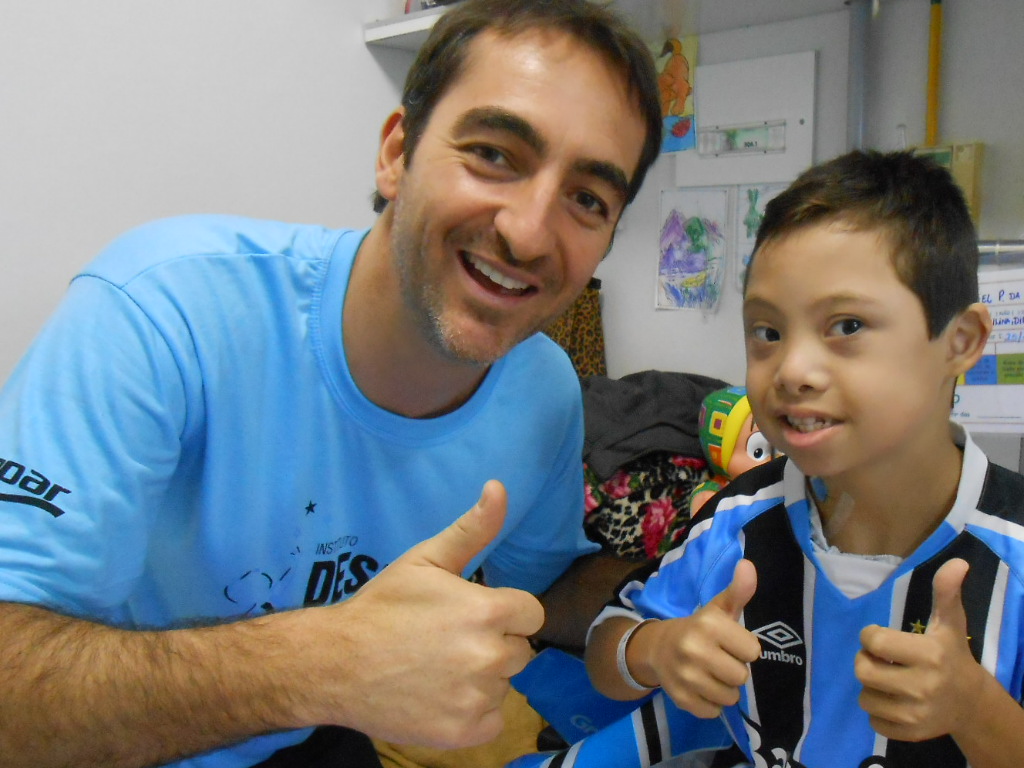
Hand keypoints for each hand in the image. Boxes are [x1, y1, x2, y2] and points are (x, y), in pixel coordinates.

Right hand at [298, 480, 543, 747]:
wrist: (335, 664)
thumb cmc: (383, 607)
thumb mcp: (426, 559)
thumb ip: (473, 528)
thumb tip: (499, 487)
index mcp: (487, 612)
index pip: (530, 614)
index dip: (503, 612)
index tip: (471, 614)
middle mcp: (489, 657)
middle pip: (519, 650)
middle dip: (493, 644)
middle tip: (449, 642)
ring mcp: (477, 698)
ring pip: (504, 684)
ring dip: (483, 678)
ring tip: (440, 669)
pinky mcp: (466, 733)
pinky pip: (492, 718)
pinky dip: (472, 711)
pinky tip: (441, 696)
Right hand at [642, 559, 759, 717]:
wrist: (657, 647)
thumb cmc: (699, 629)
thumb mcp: (718, 608)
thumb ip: (738, 590)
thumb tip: (749, 565)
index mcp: (708, 625)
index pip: (753, 651)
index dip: (744, 648)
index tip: (730, 643)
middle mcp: (695, 650)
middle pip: (742, 676)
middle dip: (735, 670)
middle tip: (720, 660)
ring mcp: (685, 676)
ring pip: (729, 697)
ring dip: (725, 688)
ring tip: (711, 674)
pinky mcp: (680, 699)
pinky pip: (713, 711)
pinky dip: (711, 703)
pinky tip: (701, 687)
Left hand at [856, 558, 985, 741]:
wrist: (971, 703)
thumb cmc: (952, 656)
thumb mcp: (950, 623)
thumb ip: (946, 592)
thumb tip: (958, 562)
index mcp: (929, 655)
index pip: (874, 640)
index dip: (870, 635)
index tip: (880, 637)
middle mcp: (923, 685)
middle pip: (863, 670)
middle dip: (866, 661)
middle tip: (879, 660)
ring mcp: (916, 713)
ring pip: (864, 698)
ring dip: (871, 688)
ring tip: (888, 681)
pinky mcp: (910, 733)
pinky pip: (873, 722)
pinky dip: (878, 712)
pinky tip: (894, 702)